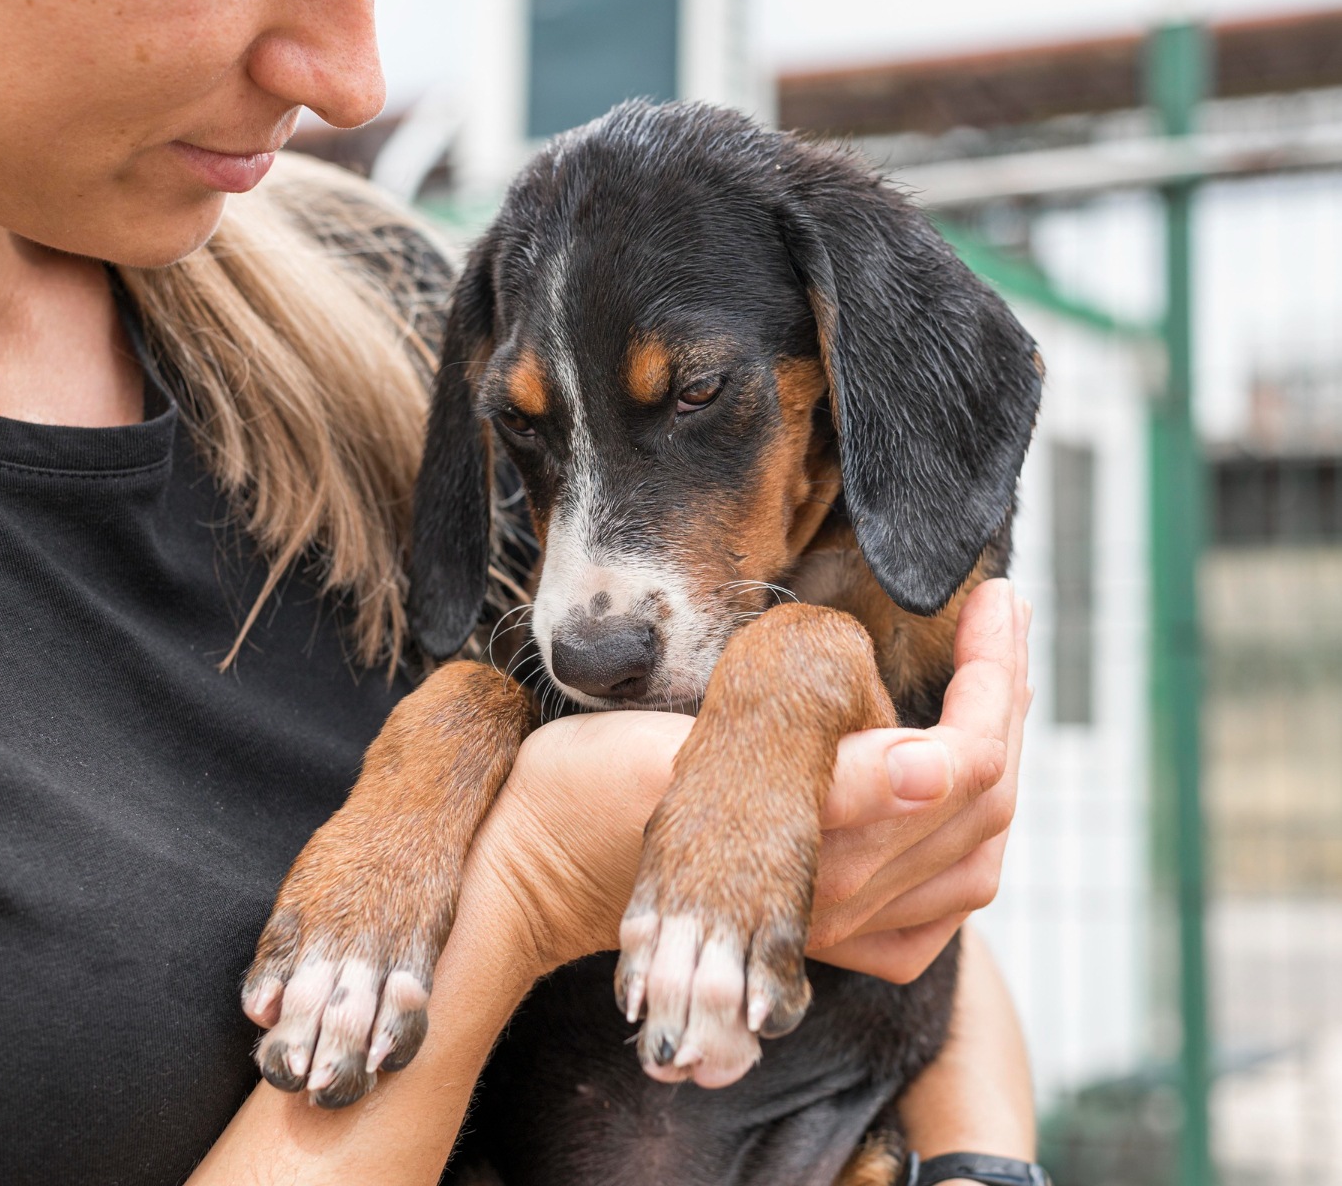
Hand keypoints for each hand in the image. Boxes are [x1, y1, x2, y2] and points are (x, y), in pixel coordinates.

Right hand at [467, 577, 1030, 981]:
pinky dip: (963, 844)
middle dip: (1004, 700)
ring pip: (973, 852)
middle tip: (998, 615)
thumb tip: (944, 766)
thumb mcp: (688, 752)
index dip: (992, 674)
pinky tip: (947, 784)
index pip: (963, 763)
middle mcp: (838, 902)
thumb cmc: (590, 788)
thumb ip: (829, 768)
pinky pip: (932, 913)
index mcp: (813, 846)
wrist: (530, 860)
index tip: (991, 596)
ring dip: (994, 759)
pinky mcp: (819, 938)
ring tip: (986, 677)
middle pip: (984, 802)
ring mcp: (832, 930)